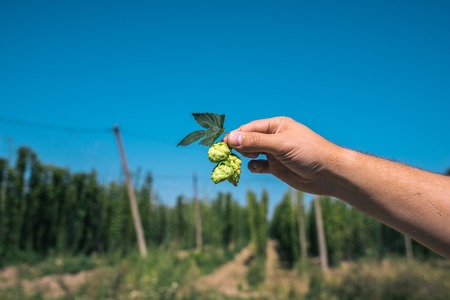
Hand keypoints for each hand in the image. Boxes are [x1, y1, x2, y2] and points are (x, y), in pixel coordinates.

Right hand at [223, 116, 338, 194]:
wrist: (329, 174)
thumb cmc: (308, 152)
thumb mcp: (281, 145)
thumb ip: (256, 142)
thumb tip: (231, 138)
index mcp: (276, 125)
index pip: (249, 129)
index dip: (236, 136)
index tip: (222, 145)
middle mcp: (274, 138)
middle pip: (248, 140)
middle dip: (238, 147)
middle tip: (227, 155)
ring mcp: (274, 153)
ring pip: (251, 153)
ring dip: (244, 157)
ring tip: (246, 159)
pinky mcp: (276, 168)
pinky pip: (258, 165)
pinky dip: (254, 166)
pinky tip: (256, 167)